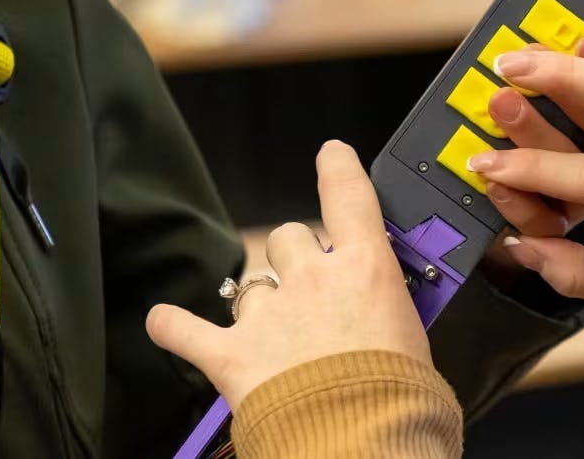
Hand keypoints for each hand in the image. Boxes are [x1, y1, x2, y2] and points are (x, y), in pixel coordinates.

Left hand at [146, 141, 430, 407]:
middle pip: (290, 236)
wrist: (360, 441)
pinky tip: (166, 324)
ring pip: (251, 283)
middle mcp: (313, 278)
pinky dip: (175, 327)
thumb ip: (394, 312)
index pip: (348, 194)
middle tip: (311, 288)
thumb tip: (388, 318)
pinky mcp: (231, 355)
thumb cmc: (400, 397)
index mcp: (365, 268)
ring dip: (259, 299)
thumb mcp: (417, 337)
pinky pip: (186, 330)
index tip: (331, 154)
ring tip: (272, 331)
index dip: (337, 167)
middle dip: (296, 255)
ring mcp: (268, 315)